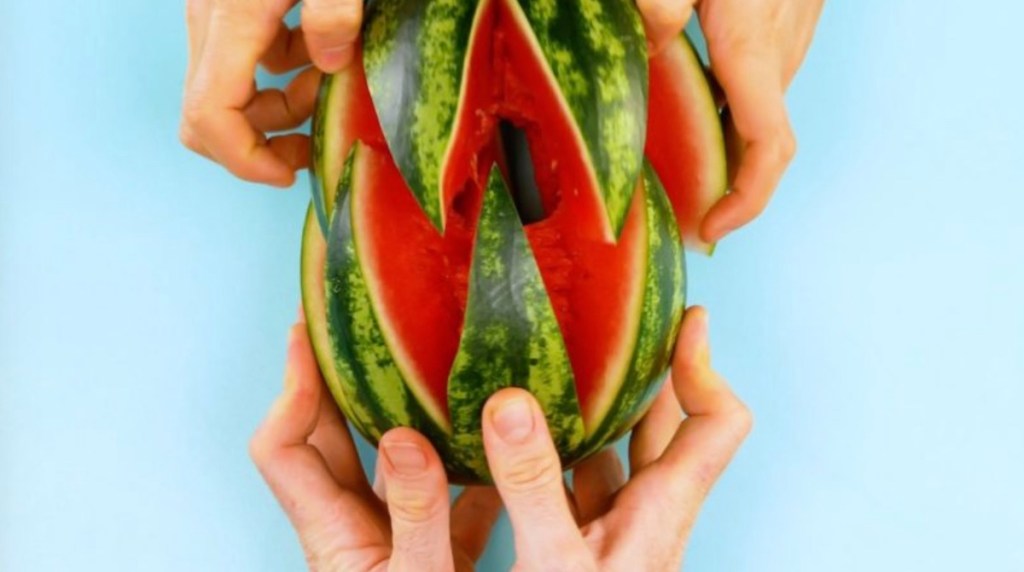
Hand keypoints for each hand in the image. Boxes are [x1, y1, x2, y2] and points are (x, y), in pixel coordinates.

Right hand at [180, 0, 362, 185]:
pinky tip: (327, 57)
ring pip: (230, 94)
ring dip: (285, 106)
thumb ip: (334, 12)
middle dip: (268, 141)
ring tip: (338, 82)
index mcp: (232, 18)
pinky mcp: (232, 10)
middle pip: (211, 116)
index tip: (289, 176)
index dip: (244, 160)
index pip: (209, 115)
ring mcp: (216, 17)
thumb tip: (332, 65)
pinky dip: (287, 77)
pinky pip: (247, 66)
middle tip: (326, 128)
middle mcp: (210, 22)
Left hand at [250, 320, 502, 570]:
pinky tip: (503, 443)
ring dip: (408, 413)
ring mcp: (397, 538)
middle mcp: (356, 530)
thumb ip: (416, 512)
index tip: (311, 335)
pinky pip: (454, 495)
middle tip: (358, 320)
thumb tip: (407, 437)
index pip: (282, 448)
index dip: (292, 387)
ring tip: (430, 362)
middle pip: (332, 440)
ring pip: (395, 461)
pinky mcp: (443, 552)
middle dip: (340, 376)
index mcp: (333, 535)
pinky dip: (473, 465)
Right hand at [479, 306, 751, 569]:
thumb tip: (510, 401)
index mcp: (662, 508)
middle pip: (661, 427)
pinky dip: (552, 452)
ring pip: (612, 454)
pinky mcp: (578, 545)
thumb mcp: (554, 558)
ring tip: (556, 363)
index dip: (704, 367)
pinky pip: (570, 483)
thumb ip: (534, 483)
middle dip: (644, 372)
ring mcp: (613, 530)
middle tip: (615, 320)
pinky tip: (511, 440)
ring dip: (593, 409)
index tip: (683, 319)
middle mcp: (646, 514)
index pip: (717, 424)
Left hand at [639, 0, 824, 241]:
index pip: (769, 147)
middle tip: (677, 209)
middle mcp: (780, 49)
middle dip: (728, 184)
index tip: (711, 229)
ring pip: (765, 108)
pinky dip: (736, 106)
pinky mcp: (787, 19)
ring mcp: (790, 33)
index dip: (747, 201)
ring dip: (731, 145)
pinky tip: (696, 99)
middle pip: (764, 139)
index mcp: (751, 45)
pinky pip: (764, 79)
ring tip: (680, 164)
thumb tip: (648, 45)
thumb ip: (661, 5)